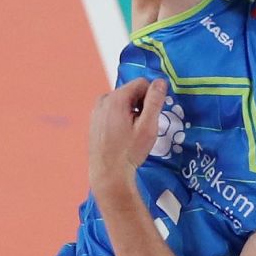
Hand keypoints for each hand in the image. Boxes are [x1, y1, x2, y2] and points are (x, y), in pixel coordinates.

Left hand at [88, 77, 178, 198]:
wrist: (108, 173)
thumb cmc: (129, 152)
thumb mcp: (147, 127)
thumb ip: (155, 101)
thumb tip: (160, 82)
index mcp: (116, 98)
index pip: (142, 83)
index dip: (151, 96)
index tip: (152, 114)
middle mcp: (103, 100)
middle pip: (131, 91)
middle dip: (141, 104)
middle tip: (143, 126)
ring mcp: (96, 110)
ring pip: (122, 102)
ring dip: (131, 111)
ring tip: (133, 132)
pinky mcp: (94, 121)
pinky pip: (113, 111)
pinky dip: (121, 118)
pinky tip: (123, 135)